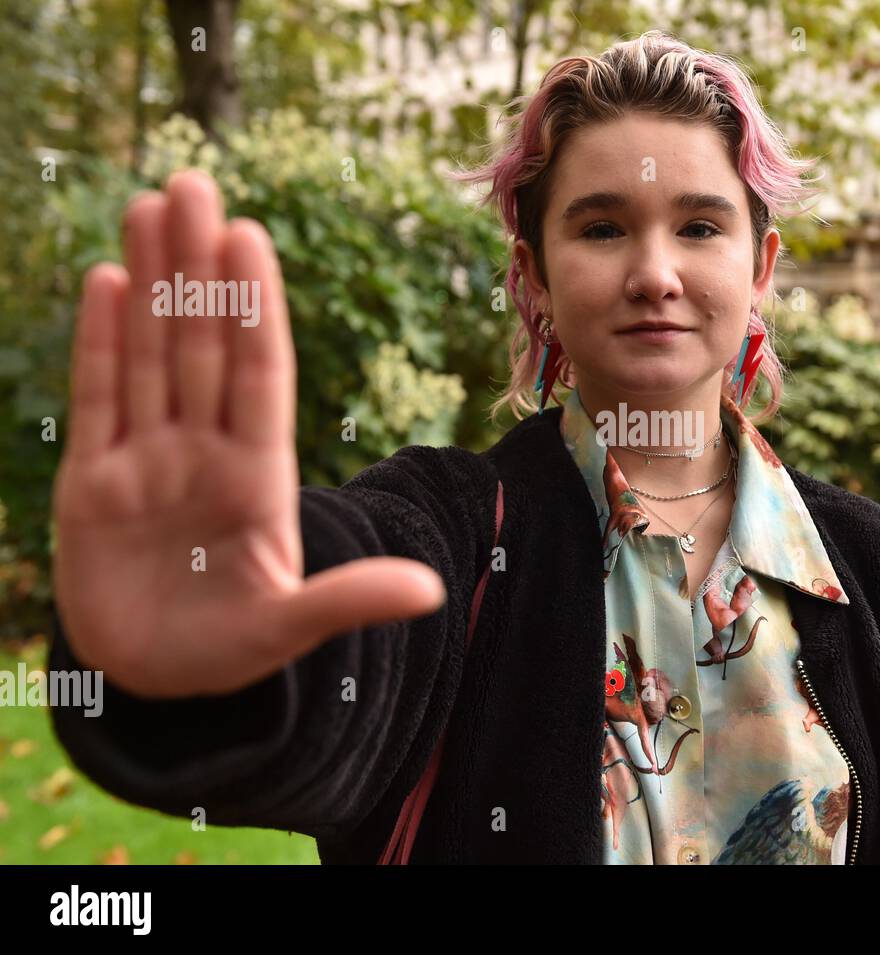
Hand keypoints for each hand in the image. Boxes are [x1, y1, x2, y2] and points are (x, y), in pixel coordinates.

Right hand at [51, 168, 445, 698]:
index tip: (251, 238)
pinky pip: (97, 399)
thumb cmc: (230, 651)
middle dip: (198, 269)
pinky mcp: (89, 483)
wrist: (154, 683)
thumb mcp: (291, 631)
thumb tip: (430, 591)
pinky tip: (108, 278)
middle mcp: (203, 453)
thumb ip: (349, 602)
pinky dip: (100, 342)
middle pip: (202, 344)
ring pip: (149, 353)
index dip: (254, 308)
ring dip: (149, 282)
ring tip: (151, 205)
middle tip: (196, 185)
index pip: (259, 375)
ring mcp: (145, 462)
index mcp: (258, 478)